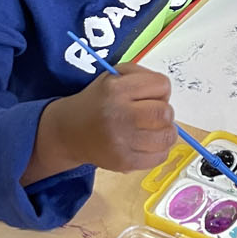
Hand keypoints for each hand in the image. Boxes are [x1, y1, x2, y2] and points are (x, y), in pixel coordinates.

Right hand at [34, 64, 176, 175]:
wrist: (70, 131)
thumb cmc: (97, 102)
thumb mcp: (113, 76)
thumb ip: (142, 76)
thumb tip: (166, 93)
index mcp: (117, 90)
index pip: (162, 85)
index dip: (160, 90)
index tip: (150, 96)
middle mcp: (119, 115)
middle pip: (165, 113)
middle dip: (164, 112)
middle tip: (152, 115)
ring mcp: (121, 141)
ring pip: (166, 137)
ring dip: (164, 132)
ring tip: (151, 130)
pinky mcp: (124, 162)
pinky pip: (159, 157)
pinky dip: (159, 150)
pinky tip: (146, 143)